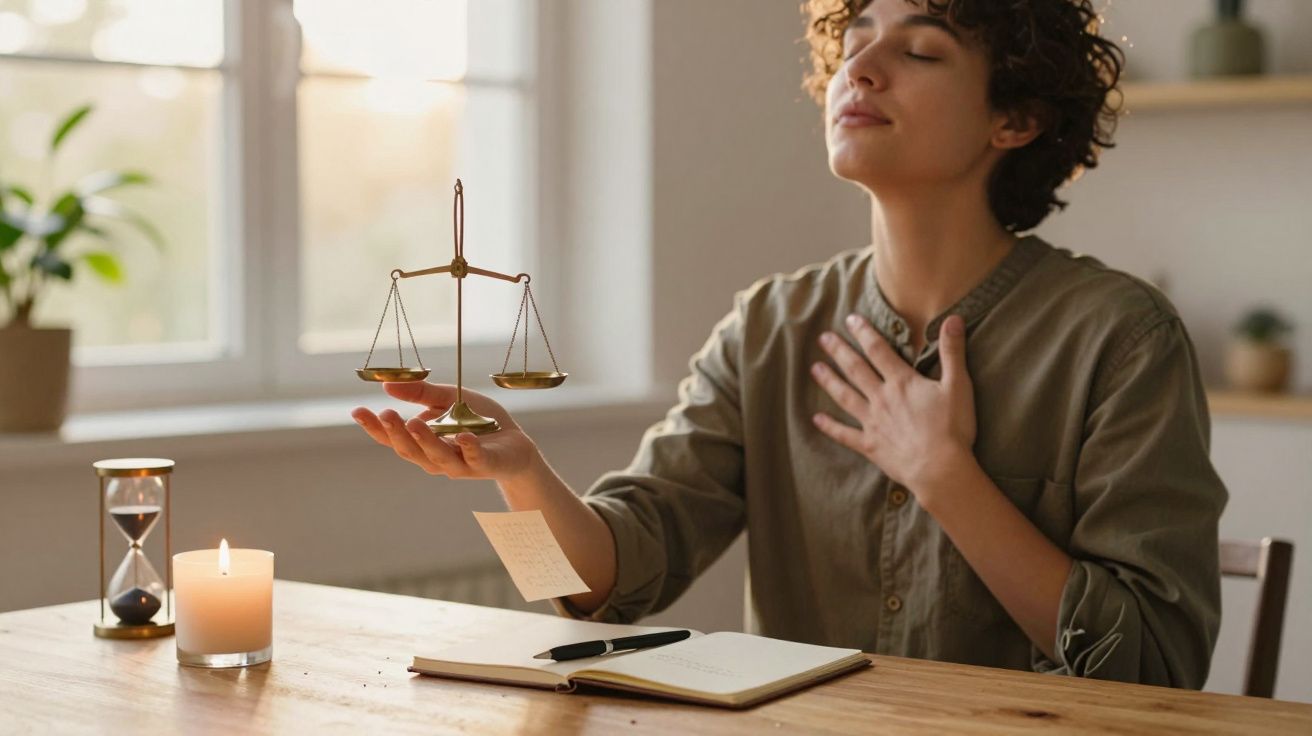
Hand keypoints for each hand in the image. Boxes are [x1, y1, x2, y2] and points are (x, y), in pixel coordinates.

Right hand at [352, 382, 540, 483]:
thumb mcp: (448, 400)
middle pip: (411, 451)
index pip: (394, 439)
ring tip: (413, 422)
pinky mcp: (486, 464)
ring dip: (425, 441)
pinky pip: (475, 458)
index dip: (375, 428)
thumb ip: (420, 394)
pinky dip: (468, 448)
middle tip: (384, 414)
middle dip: (396, 434)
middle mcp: (437, 458)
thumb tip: (386, 384)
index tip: (357, 411)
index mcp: (424, 443)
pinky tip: (463, 436)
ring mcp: (461, 465)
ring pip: (438, 458)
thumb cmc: (477, 422)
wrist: (515, 443)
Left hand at [810, 313, 976, 500]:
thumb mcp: (958, 385)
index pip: (878, 350)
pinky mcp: (870, 445)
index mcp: (902, 382)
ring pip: (845, 396)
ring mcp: (873, 422)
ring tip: (815, 368)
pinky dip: (830, 426)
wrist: (940, 469)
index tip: (850, 319)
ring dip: (829, 381)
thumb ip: (953, 351)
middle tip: (823, 337)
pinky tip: (816, 419)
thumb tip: (953, 318)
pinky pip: (845, 434)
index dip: (864, 333)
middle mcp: (882, 398)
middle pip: (856, 369)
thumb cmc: (952, 428)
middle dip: (839, 351)